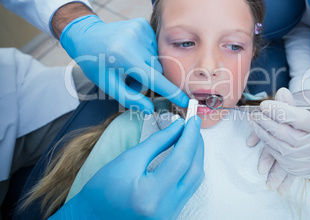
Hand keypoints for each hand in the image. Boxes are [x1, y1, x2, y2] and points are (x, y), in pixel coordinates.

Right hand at [51, 116, 203, 219]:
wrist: (92, 217)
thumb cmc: (102, 189)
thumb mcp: (128, 159)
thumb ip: (157, 142)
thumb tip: (179, 127)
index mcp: (151, 195)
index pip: (181, 160)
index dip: (189, 137)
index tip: (192, 120)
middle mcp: (165, 209)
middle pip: (194, 171)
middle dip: (196, 145)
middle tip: (193, 126)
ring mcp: (169, 215)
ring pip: (194, 181)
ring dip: (195, 157)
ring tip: (190, 137)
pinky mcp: (170, 215)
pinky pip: (188, 189)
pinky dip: (189, 170)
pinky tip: (185, 156)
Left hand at [60, 14, 188, 111]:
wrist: (86, 35)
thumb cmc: (96, 64)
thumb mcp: (108, 85)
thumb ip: (130, 98)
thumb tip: (149, 109)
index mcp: (125, 58)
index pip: (155, 79)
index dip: (172, 93)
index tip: (185, 101)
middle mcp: (135, 41)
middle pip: (157, 70)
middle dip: (148, 78)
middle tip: (130, 78)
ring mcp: (140, 30)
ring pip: (157, 58)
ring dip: (147, 65)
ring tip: (130, 63)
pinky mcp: (143, 24)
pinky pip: (154, 46)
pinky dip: (147, 53)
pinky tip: (133, 51)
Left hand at [250, 88, 309, 175]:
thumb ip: (293, 105)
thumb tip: (281, 92)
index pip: (297, 118)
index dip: (278, 110)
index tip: (264, 104)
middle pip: (283, 131)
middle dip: (265, 120)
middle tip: (254, 112)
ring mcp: (302, 159)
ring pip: (275, 143)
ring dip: (260, 130)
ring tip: (252, 120)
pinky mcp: (293, 168)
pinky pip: (274, 152)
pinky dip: (265, 141)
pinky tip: (260, 132)